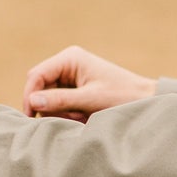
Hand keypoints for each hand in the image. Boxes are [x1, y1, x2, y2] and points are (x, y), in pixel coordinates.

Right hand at [23, 45, 155, 122]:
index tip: (32, 117)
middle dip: (50, 107)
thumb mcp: (90, 100)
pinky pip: (59, 104)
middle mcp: (68, 64)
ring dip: (60, 112)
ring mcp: (71, 77)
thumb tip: (32, 102)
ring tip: (82, 117)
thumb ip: (60, 100)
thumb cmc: (122, 97)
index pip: (36, 75)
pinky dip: (67, 114)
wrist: (146, 101)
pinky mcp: (75, 90)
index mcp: (70, 58)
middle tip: (72, 118)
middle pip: (40, 88)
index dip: (30, 96)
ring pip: (48, 99)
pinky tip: (84, 117)